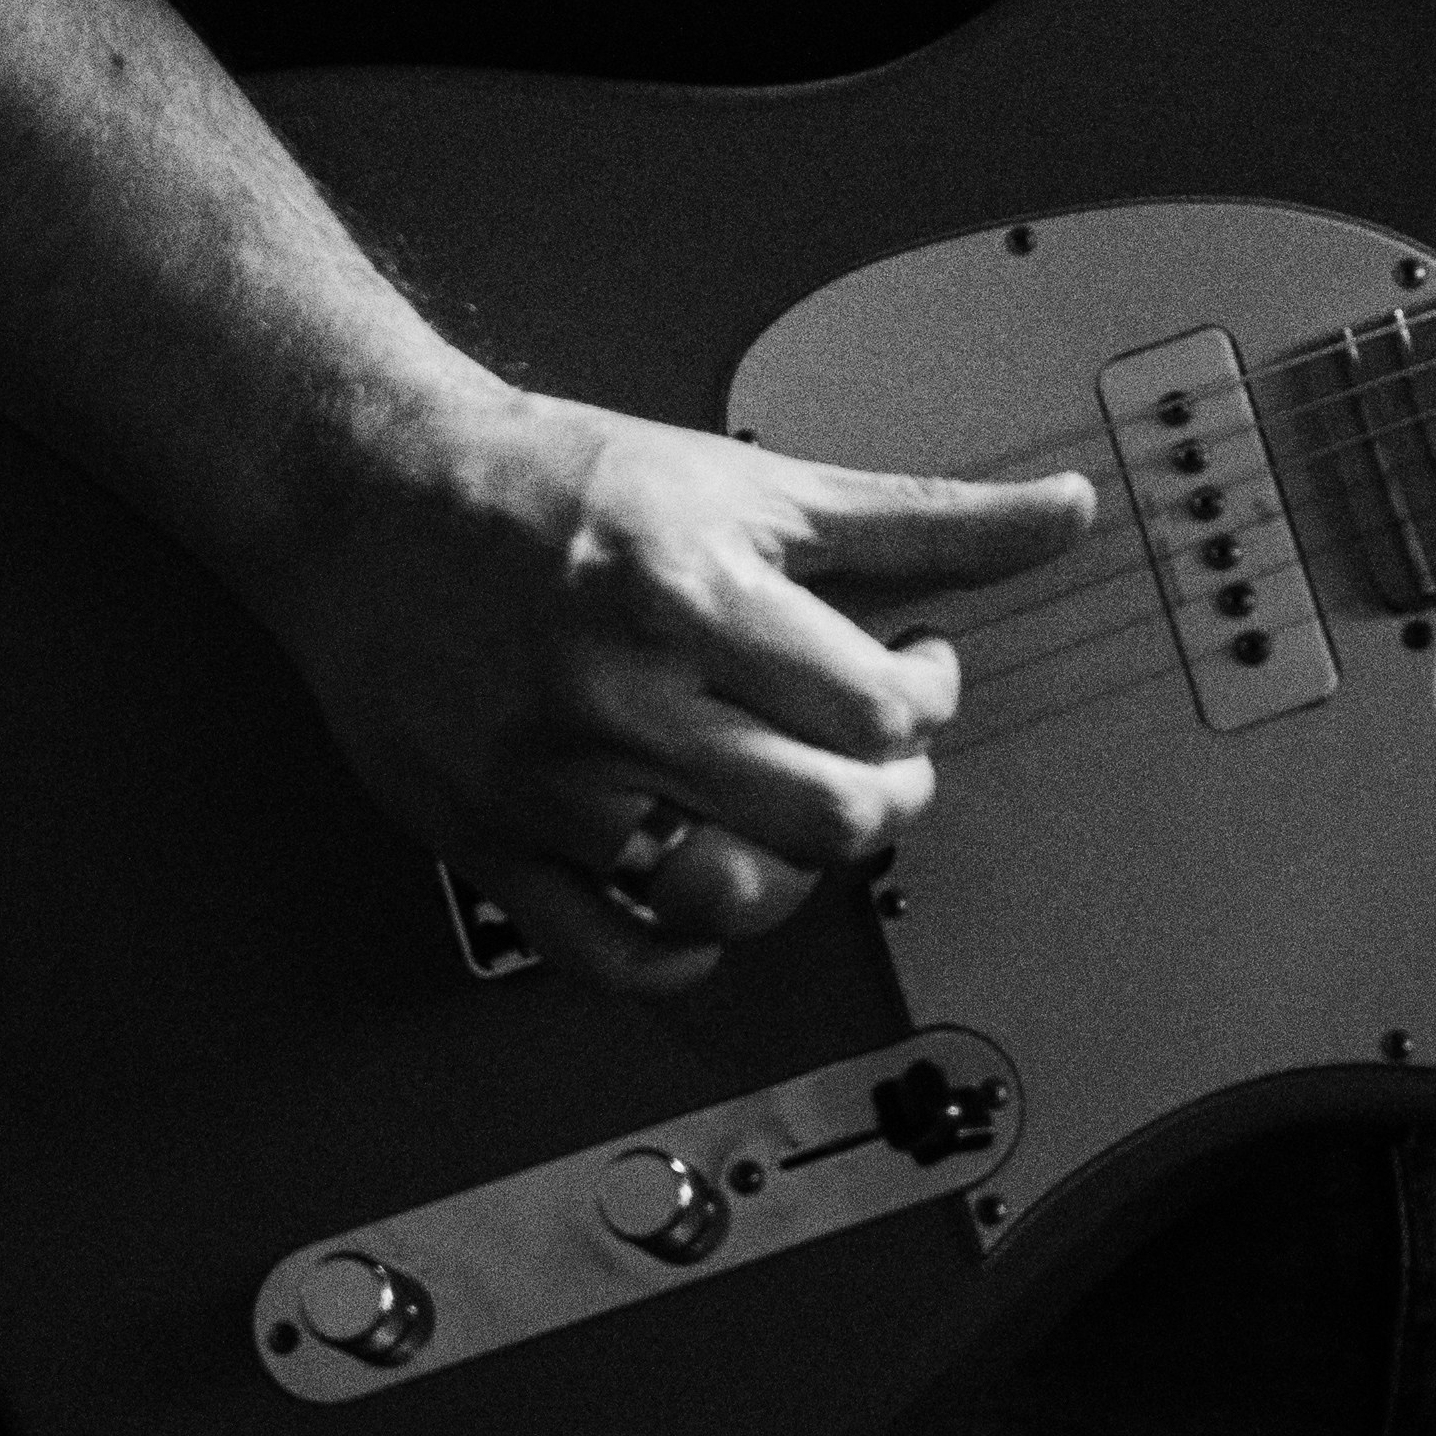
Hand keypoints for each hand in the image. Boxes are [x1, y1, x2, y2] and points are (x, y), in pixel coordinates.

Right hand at [268, 380, 1093, 1000]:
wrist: (371, 496)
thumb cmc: (558, 482)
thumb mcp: (751, 477)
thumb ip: (920, 514)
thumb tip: (1064, 511)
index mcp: (692, 593)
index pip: (879, 713)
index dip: (929, 696)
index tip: (912, 666)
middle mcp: (621, 697)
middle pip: (828, 820)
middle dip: (884, 793)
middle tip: (866, 747)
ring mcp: (551, 785)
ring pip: (732, 898)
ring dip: (794, 870)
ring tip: (787, 805)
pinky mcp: (493, 847)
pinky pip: (617, 959)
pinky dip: (685, 946)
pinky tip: (704, 888)